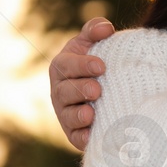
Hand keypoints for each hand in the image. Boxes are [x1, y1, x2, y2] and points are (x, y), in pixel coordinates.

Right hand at [49, 17, 113, 150]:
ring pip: (67, 116)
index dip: (82, 65)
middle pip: (65, 91)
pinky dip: (82, 137)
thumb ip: (95, 31)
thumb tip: (105, 28)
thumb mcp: (93, 44)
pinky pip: (75, 137)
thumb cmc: (96, 63)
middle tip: (97, 89)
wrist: (106, 91)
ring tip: (91, 114)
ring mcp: (65, 113)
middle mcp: (60, 91)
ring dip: (78, 115)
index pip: (67, 65)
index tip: (102, 66)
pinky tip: (91, 136)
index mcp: (63, 67)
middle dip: (80, 90)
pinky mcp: (74, 133)